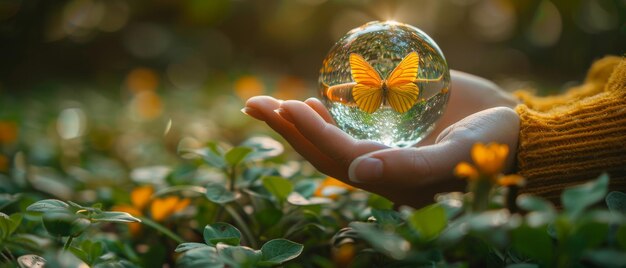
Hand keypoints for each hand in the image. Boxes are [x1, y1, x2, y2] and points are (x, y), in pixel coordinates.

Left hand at [243, 71, 519, 206]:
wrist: (516, 127)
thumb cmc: (492, 147)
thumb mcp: (455, 157)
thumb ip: (407, 169)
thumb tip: (356, 171)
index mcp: (388, 177)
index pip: (337, 157)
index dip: (310, 134)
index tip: (286, 106)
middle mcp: (379, 160)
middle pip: (323, 147)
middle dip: (288, 128)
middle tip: (255, 104)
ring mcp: (383, 139)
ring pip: (332, 131)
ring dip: (300, 117)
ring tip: (272, 102)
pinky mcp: (393, 119)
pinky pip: (354, 113)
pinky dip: (333, 104)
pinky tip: (317, 94)